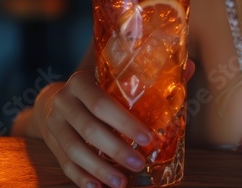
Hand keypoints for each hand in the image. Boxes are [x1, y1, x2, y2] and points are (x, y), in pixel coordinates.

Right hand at [35, 60, 196, 187]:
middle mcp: (63, 101)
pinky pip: (66, 164)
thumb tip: (189, 66)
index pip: (101, 102)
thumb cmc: (97, 90)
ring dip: (100, 169)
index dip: (125, 122)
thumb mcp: (113, 80)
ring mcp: (54, 125)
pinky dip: (82, 178)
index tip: (148, 138)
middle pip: (89, 129)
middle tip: (139, 163)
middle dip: (116, 150)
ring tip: (122, 183)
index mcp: (80, 82)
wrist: (54, 101)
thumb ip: (149, 77)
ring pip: (75, 150)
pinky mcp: (51, 144)